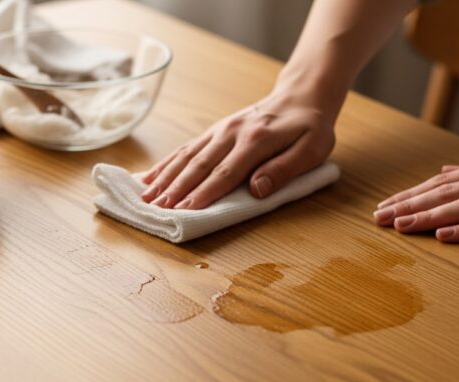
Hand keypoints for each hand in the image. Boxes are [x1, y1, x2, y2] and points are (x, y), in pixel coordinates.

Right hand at [140, 91, 336, 209]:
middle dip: (176, 188)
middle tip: (157, 209)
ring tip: (146, 197)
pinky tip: (150, 176)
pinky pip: (186, 147)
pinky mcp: (215, 131)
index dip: (204, 193)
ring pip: (187, 155)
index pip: (225, 173)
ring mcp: (220, 130)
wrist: (302, 94)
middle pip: (200, 165)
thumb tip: (256, 189)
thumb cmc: (310, 127)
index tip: (184, 210)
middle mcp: (232, 133)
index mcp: (256, 140)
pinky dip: (167, 163)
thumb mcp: (312, 149)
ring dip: (166, 177)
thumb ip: (284, 169)